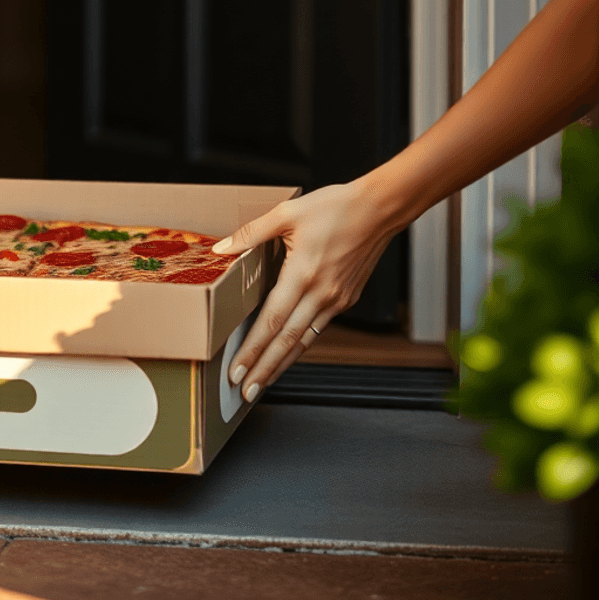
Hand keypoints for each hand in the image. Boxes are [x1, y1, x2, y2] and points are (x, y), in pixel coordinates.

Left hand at [213, 179, 397, 400]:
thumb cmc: (335, 206)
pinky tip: (286, 354)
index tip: (236, 371)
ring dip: (281, 364)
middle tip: (244, 393)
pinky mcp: (345, 299)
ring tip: (261, 384)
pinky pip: (317, 328)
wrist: (380, 208)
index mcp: (303, 274)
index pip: (272, 321)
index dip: (252, 350)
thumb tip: (220, 250)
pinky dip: (300, 346)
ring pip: (304, 341)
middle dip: (264, 370)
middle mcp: (321, 294)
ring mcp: (336, 300)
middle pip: (287, 342)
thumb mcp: (286, 213)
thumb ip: (250, 234)